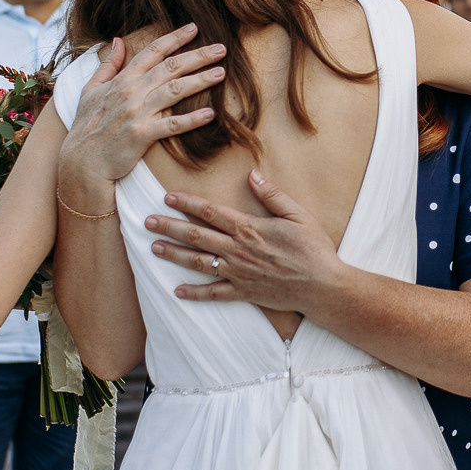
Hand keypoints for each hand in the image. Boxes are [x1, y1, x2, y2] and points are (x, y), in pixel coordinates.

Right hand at [61, 26, 225, 185]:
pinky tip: (211, 114)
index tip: (194, 28)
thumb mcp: (90, 90)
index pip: (152, 52)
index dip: (174, 38)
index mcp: (122, 80)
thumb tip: (118, 40)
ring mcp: (138, 113)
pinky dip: (192, 119)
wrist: (81, 162)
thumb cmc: (86, 126)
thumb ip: (107, 65)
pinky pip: (173, 125)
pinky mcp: (143, 135)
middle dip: (198, 55)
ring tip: (222, 73)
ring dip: (201, 81)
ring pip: (175, 90)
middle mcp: (131, 92)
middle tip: (221, 48)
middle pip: (170, 67)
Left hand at [146, 171, 342, 314]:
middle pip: (196, 236)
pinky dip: (195, 293)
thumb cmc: (314, 249)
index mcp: (249, 228)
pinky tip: (177, 291)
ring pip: (198, 262)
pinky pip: (214, 294)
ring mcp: (238, 273)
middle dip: (170, 227)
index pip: (211, 212)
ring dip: (174, 255)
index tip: (167, 197)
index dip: (187, 203)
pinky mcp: (244, 293)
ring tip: (154, 248)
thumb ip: (273, 195)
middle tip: (147, 222)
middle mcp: (238, 250)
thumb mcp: (298, 215)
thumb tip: (252, 175)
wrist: (323, 286)